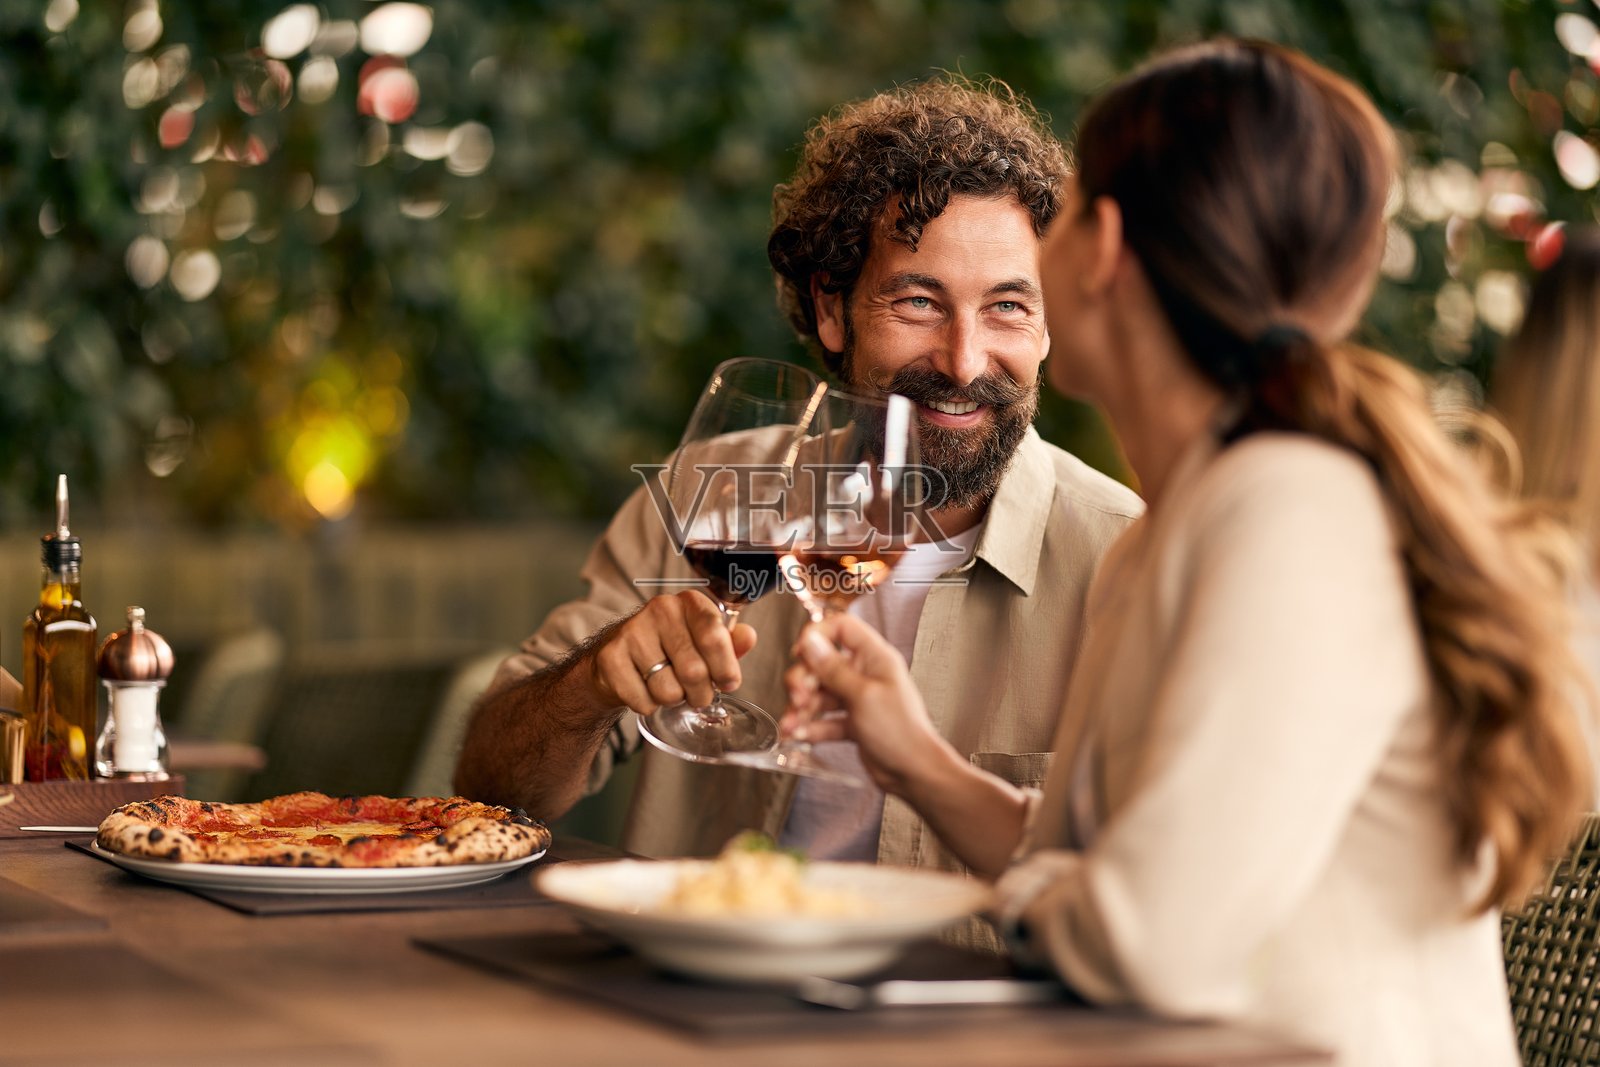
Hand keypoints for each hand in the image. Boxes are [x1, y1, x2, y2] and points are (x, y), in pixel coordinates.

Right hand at [590, 591, 756, 715]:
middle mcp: (660, 610)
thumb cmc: (669, 649)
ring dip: (674, 700)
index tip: (728, 683)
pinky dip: (649, 706)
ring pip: (669, 690)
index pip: (715, 637)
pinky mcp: (611, 657)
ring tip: (668, 687)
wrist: (618, 659)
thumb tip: (748, 637)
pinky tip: (645, 690)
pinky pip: (644, 701)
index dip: (725, 668)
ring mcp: (632, 632)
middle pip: (694, 671)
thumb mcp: (703, 642)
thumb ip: (728, 642)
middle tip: (696, 695)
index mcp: (689, 603)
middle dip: (701, 694)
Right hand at [781, 614, 950, 796]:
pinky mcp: (852, 722)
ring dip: (802, 708)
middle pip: (823, 664)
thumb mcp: (863, 695)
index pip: (841, 628)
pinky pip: (824, 719)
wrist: (913, 773)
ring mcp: (858, 699)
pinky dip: (811, 727)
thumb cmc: (901, 732)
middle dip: (804, 680)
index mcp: (874, 658)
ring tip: (793, 724)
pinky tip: (801, 735)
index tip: (800, 653)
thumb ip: (833, 668)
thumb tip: (811, 641)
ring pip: (820, 694)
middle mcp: (865, 674)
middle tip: (798, 697)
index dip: (817, 635)